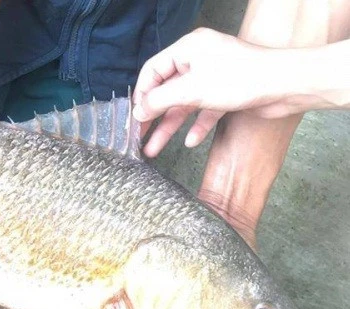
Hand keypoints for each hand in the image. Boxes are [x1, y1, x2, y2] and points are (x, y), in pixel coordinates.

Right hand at [133, 28, 293, 157]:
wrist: (285, 85)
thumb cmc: (242, 78)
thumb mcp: (192, 90)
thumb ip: (160, 101)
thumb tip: (138, 111)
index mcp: (188, 48)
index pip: (153, 70)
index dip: (142, 95)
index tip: (134, 118)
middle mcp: (199, 60)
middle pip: (166, 91)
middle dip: (153, 117)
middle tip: (138, 136)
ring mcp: (212, 77)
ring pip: (183, 105)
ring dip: (170, 127)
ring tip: (153, 149)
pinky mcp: (226, 93)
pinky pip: (204, 111)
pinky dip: (196, 126)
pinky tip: (190, 142)